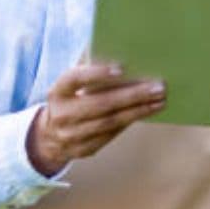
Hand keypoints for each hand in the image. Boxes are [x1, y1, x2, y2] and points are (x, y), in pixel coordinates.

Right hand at [25, 63, 165, 175]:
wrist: (49, 137)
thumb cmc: (71, 100)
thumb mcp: (71, 86)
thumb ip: (90, 71)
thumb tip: (128, 59)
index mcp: (58, 92)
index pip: (75, 79)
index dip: (96, 73)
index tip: (122, 67)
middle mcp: (62, 115)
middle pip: (100, 104)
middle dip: (133, 95)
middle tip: (158, 87)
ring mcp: (71, 135)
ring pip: (110, 122)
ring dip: (139, 110)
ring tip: (160, 100)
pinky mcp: (84, 149)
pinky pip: (112, 134)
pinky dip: (131, 120)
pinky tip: (148, 110)